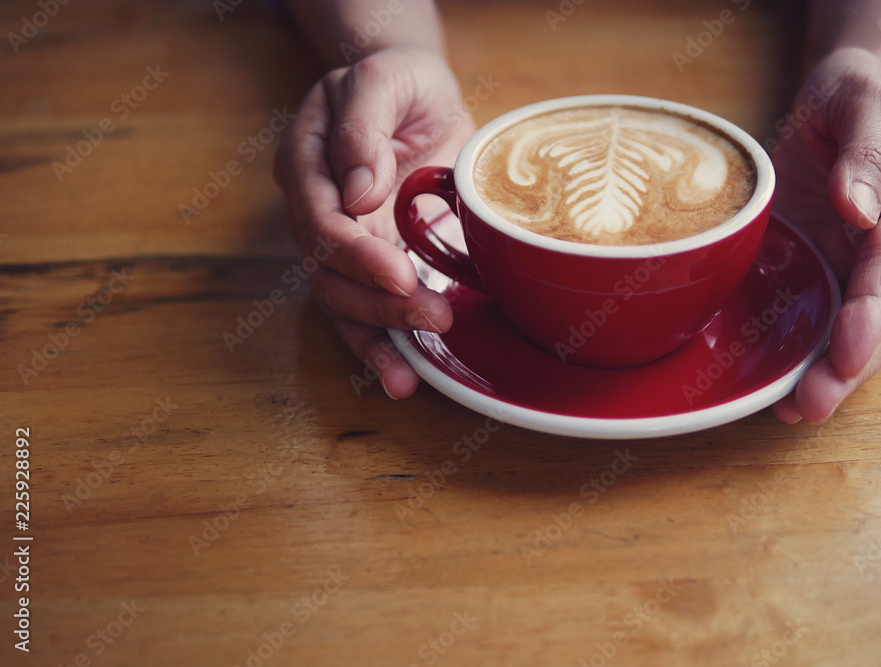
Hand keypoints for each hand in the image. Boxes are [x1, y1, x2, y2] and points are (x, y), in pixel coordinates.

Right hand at [274, 46, 475, 398]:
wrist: (416, 94)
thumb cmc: (398, 80)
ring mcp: (343, 241)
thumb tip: (358, 193)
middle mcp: (316, 210)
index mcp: (307, 163)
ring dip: (378, 335)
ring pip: (342, 302)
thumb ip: (364, 128)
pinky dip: (382, 346)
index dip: (355, 253)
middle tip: (433, 314)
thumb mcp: (383, 79)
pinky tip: (403, 379)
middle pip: (328, 273)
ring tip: (412, 368)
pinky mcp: (374, 261)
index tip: (400, 271)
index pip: (320, 220)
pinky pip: (368, 310)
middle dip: (378, 301)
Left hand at [769, 47, 880, 421]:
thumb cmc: (855, 94)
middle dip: (850, 365)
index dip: (873, 309)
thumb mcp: (861, 98)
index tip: (850, 348)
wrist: (838, 100)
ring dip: (826, 372)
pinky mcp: (823, 269)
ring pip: (851, 329)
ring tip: (792, 408)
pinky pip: (817, 317)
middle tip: (812, 402)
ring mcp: (857, 262)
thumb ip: (865, 149)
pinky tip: (773, 383)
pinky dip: (799, 352)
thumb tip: (856, 207)